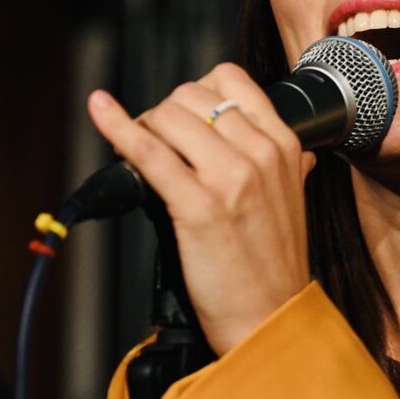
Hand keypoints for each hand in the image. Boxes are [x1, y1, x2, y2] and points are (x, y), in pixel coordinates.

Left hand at [88, 64, 315, 355]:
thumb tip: (299, 154)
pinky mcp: (198, 205)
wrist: (270, 316)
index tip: (182, 116)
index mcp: (285, 147)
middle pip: (191, 96)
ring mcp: (231, 178)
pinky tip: (100, 111)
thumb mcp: (295, 205)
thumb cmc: (275, 268)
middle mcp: (260, 154)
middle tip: (156, 143)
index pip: (231, 81)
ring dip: (143, 129)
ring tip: (141, 155)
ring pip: (168, 116)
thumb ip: (294, 170)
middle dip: (164, 115)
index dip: (195, 92)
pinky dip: (117, 127)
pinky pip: (148, 151)